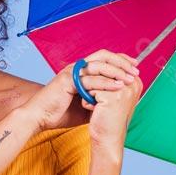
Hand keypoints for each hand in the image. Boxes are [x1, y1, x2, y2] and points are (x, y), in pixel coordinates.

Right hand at [23, 50, 139, 131]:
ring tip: (130, 78)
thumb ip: (99, 101)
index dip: (121, 60)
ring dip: (117, 71)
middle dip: (122, 62)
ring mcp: (72, 72)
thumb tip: (117, 104)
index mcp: (81, 71)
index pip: (104, 58)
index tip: (135, 67)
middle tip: (136, 70)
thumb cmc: (59, 113)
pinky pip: (90, 79)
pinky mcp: (67, 81)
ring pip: (99, 65)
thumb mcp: (85, 107)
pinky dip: (105, 83)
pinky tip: (117, 87)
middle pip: (104, 56)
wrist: (39, 118)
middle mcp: (77, 68)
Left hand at [80, 54, 143, 159]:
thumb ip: (112, 78)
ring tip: (98, 107)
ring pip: (96, 80)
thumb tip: (101, 60)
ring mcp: (123, 90)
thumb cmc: (108, 117)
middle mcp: (132, 83)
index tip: (101, 93)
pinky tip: (95, 111)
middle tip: (99, 102)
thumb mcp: (114, 95)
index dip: (100, 77)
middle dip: (95, 85)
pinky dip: (87, 101)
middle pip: (104, 71)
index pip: (114, 65)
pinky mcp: (111, 97)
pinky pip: (90, 90)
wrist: (108, 138)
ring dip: (90, 93)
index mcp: (135, 81)